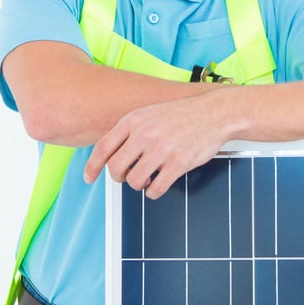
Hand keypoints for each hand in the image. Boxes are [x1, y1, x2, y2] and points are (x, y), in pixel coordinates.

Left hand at [82, 93, 232, 198]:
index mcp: (134, 120)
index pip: (103, 148)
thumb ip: (130, 131)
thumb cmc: (182, 115)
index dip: (92, 167)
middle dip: (120, 177)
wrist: (214, 113)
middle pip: (116, 168)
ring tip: (148, 178)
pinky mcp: (178, 163)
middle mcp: (145, 134)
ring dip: (139, 185)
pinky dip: (154, 191)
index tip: (89, 178)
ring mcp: (162, 149)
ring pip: (134, 181)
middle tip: (129, 176)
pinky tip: (159, 183)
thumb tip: (111, 155)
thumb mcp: (149, 114)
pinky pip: (155, 189)